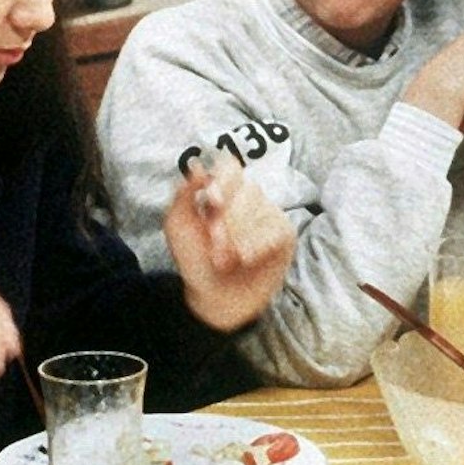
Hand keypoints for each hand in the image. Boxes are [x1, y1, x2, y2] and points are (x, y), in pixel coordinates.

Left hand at [163, 153, 297, 331]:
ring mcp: (269, 215)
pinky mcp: (285, 236)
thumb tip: (197, 167)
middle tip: (214, 246)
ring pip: (262, 211)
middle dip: (227, 221)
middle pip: (247, 190)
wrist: (212, 297)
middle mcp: (249, 199)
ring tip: (225, 260)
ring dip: (239, 238)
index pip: (231, 168)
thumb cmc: (195, 260)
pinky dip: (258, 245)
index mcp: (223, 191)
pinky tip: (246, 259)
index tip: (211, 202)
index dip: (224, 182)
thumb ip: (184, 194)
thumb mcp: (178, 226)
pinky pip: (276, 230)